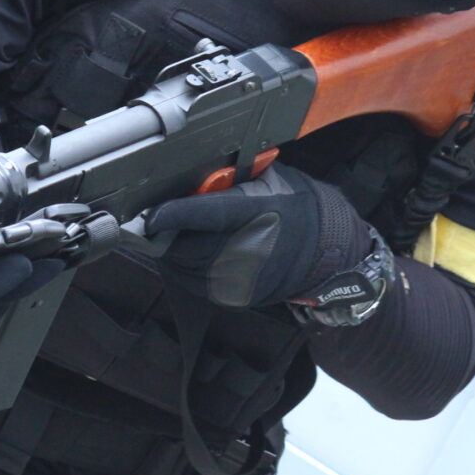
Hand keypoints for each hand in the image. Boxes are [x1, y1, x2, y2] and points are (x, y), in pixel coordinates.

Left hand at [143, 163, 360, 307]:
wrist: (324, 250)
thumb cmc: (294, 206)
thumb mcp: (266, 180)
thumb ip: (228, 178)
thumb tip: (189, 178)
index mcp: (256, 214)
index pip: (207, 215)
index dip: (174, 214)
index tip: (150, 214)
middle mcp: (249, 250)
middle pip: (187, 245)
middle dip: (166, 233)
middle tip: (156, 220)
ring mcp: (241, 278)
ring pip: (185, 267)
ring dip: (172, 251)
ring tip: (173, 234)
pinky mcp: (235, 296)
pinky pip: (194, 283)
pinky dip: (183, 267)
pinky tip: (188, 252)